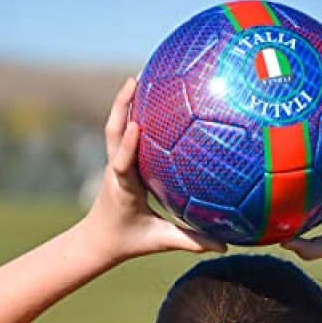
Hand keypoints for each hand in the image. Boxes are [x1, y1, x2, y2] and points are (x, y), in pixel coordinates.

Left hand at [83, 78, 225, 261]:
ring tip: (140, 76)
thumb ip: (189, 240)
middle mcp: (114, 171)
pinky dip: (130, 112)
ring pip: (114, 127)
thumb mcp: (159, 241)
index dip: (128, 144)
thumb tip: (224, 246)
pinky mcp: (116, 160)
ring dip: (124, 102)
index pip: (122, 165)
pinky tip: (146, 96)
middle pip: (113, 133)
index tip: (136, 125)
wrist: (98, 239)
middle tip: (136, 79)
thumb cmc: (129, 240)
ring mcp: (113, 163)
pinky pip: (121, 132)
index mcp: (123, 189)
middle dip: (122, 106)